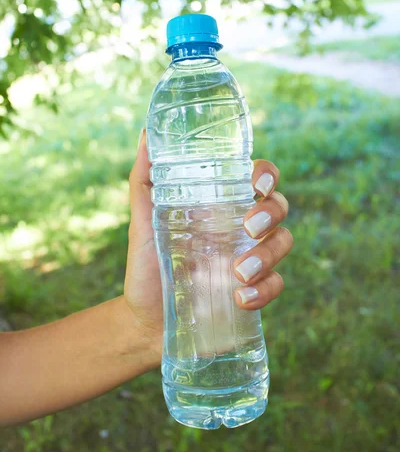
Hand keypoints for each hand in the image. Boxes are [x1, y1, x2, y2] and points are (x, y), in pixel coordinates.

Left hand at [124, 130, 292, 355]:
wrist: (144, 317)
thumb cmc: (147, 262)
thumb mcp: (143, 219)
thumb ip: (144, 178)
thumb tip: (145, 134)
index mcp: (222, 205)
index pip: (257, 179)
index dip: (266, 174)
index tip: (257, 182)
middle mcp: (241, 228)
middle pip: (278, 207)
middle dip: (272, 213)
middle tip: (249, 227)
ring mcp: (251, 259)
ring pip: (283, 243)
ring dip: (268, 255)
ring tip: (238, 273)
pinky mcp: (254, 292)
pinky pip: (276, 285)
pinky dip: (265, 290)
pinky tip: (241, 299)